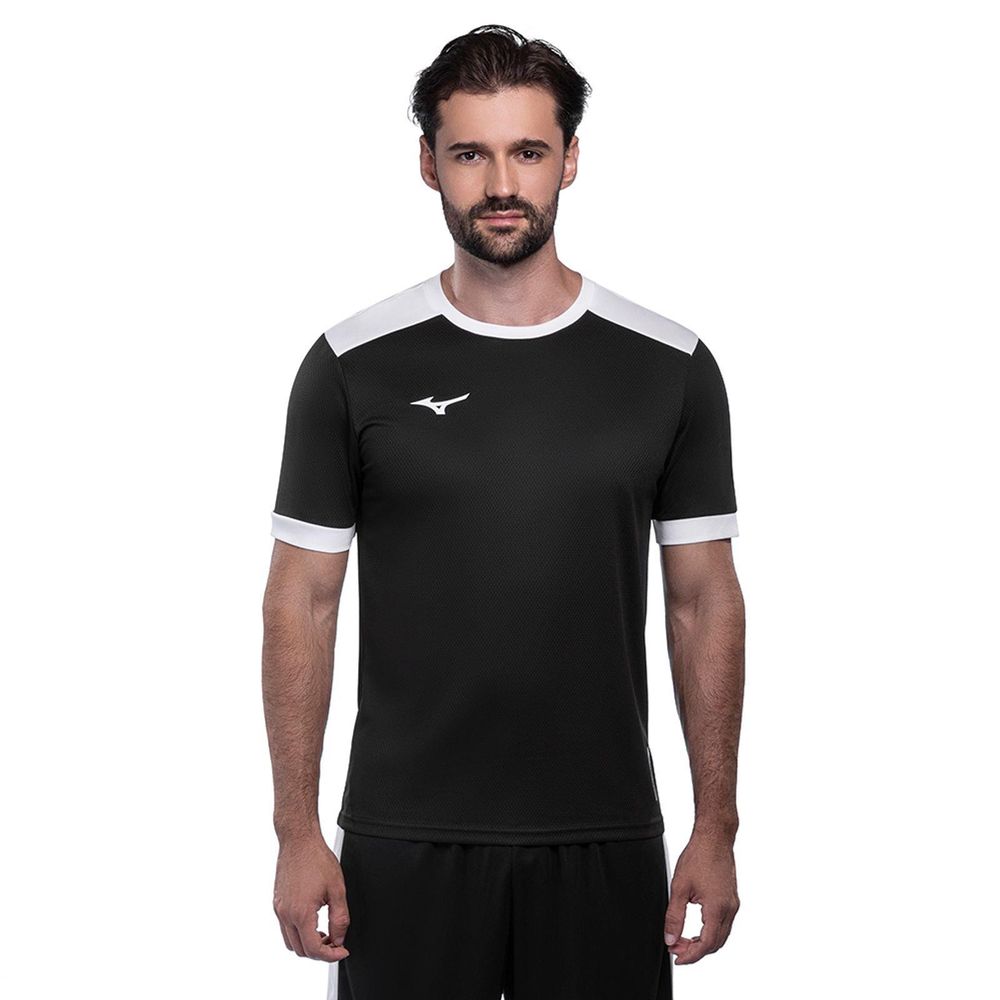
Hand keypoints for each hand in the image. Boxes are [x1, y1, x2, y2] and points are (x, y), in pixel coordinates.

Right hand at [273, 833, 350, 961]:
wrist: (299, 841)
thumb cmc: (317, 859)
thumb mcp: (337, 889)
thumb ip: (340, 919)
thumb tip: (339, 939)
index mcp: (301, 913)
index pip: (313, 949)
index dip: (330, 955)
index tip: (342, 951)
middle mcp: (286, 914)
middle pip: (300, 950)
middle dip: (319, 952)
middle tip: (336, 942)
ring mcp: (279, 909)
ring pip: (290, 942)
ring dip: (307, 944)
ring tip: (325, 933)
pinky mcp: (277, 903)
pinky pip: (285, 928)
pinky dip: (299, 933)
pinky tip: (313, 921)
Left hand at [663, 830, 739, 964]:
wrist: (714, 838)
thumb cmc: (698, 857)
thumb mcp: (679, 887)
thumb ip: (674, 916)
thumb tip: (670, 938)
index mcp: (717, 908)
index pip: (705, 944)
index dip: (691, 955)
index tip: (676, 957)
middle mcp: (729, 909)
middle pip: (715, 944)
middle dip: (695, 951)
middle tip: (675, 947)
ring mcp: (733, 904)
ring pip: (721, 936)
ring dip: (703, 943)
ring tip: (683, 939)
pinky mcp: (732, 899)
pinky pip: (724, 925)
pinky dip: (711, 932)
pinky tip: (697, 929)